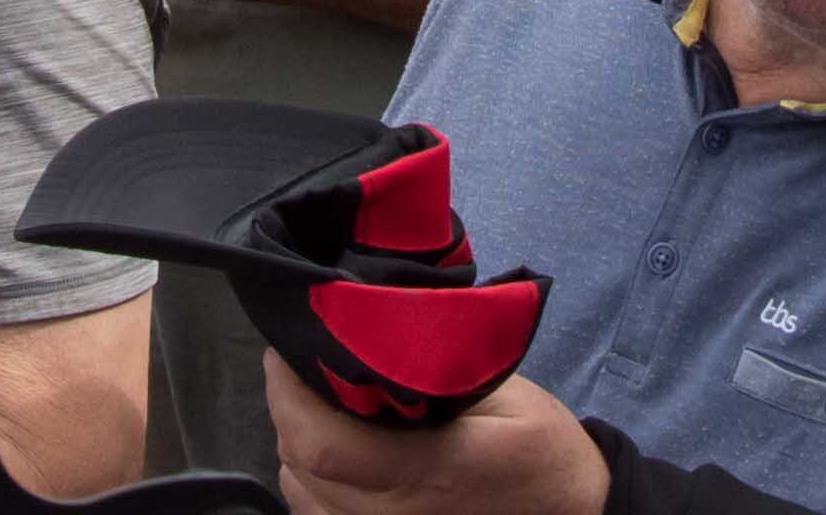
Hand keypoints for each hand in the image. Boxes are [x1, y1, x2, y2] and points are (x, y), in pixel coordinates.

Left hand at [268, 365, 608, 512]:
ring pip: (303, 499)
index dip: (287, 396)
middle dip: (287, 411)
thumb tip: (370, 327)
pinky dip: (312, 484)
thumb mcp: (503, 393)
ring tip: (315, 403)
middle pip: (300, 471)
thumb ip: (435, 369)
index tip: (283, 351)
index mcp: (425, 473)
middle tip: (299, 365)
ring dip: (296, 449)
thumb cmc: (542, 450)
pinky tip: (334, 450)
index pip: (322, 445)